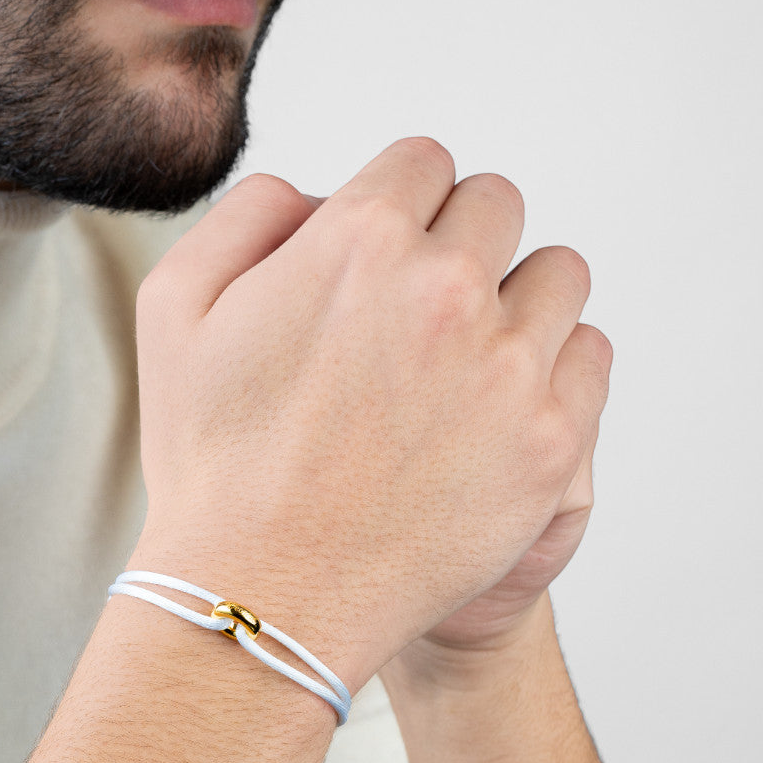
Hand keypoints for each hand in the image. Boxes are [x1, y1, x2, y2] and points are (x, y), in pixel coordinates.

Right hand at [132, 137, 611, 690]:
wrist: (264, 599)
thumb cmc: (212, 468)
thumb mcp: (172, 311)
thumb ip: (247, 215)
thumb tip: (318, 192)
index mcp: (361, 239)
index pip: (425, 164)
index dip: (399, 208)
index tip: (386, 262)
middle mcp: (447, 289)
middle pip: (497, 208)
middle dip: (458, 248)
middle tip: (420, 319)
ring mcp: (508, 368)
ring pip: (558, 276)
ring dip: (518, 301)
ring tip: (466, 363)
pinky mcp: (549, 442)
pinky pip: (590, 357)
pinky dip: (554, 372)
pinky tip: (499, 410)